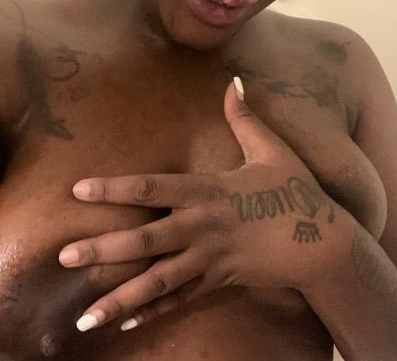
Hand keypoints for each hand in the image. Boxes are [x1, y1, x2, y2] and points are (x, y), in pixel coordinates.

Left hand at [59, 78, 349, 332]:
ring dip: (120, 297)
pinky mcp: (218, 282)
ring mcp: (210, 259)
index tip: (79, 191)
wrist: (323, 243)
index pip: (153, 188)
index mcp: (210, 190)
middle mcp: (203, 227)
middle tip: (64, 257)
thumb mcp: (272, 150)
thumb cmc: (296, 191)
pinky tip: (126, 324)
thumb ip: (245, 118)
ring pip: (158, 281)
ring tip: (84, 316)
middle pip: (146, 240)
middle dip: (104, 249)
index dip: (115, 189)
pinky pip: (180, 300)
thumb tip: (234, 82)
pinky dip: (152, 312)